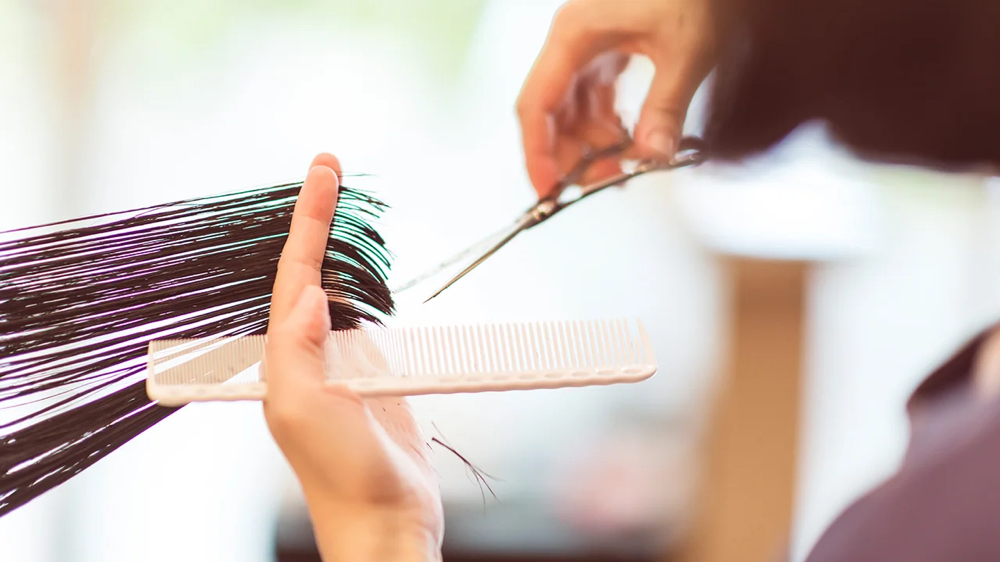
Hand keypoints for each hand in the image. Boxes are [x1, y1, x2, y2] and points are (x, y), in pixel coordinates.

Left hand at [263, 153, 442, 560]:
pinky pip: (373, 322)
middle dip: (319, 220)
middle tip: (330, 170)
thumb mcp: (305, 412)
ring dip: (342, 248)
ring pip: (342, 291)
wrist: (385, 520)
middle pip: (312, 272)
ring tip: (344, 205)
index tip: (323, 173)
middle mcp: (311, 355)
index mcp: (286, 359)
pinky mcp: (379, 380)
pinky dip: (373, 288)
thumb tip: (308, 292)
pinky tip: (374, 273)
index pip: (294, 274)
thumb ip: (298, 351)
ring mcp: (345, 365)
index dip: (308, 222)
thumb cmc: (340, 477)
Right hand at [517, 0, 714, 196]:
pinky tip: (632, 143)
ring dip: (594, 145)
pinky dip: (608, 127)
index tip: (549, 191)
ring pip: (573, 111)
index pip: (537, 105)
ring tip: (627, 167)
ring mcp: (589, 46)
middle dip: (573, 154)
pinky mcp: (608, 51)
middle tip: (606, 182)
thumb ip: (667, 106)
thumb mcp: (688, 49)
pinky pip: (595, 100)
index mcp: (574, 33)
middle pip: (552, 114)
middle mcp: (572, 40)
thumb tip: (653, 157)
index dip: (538, 153)